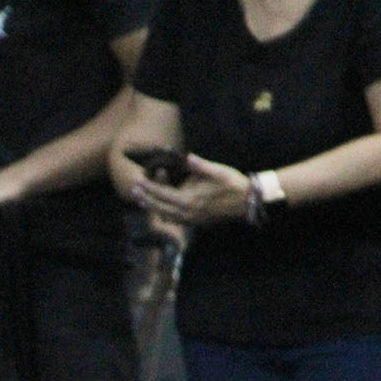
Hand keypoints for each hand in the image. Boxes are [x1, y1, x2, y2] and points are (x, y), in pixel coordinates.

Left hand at [129, 152, 250, 227]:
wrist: (248, 201)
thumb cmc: (233, 183)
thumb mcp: (218, 171)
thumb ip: (201, 166)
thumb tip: (188, 157)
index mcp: (190, 200)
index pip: (163, 194)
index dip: (149, 187)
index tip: (137, 181)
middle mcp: (188, 213)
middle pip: (160, 208)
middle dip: (146, 199)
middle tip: (133, 192)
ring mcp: (192, 220)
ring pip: (166, 216)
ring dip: (153, 208)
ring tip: (142, 201)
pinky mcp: (197, 222)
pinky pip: (175, 220)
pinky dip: (165, 214)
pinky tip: (161, 211)